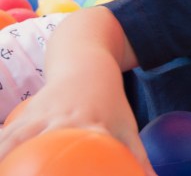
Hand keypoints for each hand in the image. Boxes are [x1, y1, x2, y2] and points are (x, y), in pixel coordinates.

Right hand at [0, 81, 156, 174]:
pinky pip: (7, 135)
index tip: (66, 175)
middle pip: (45, 146)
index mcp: (92, 124)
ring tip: (6, 173)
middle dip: (34, 163)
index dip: (75, 158)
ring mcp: (42, 115)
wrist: (86, 65)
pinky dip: (1, 147)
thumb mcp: (127, 126)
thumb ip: (138, 157)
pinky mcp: (25, 114)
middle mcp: (64, 119)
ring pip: (17, 139)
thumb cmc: (109, 103)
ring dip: (7, 156)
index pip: (85, 148)